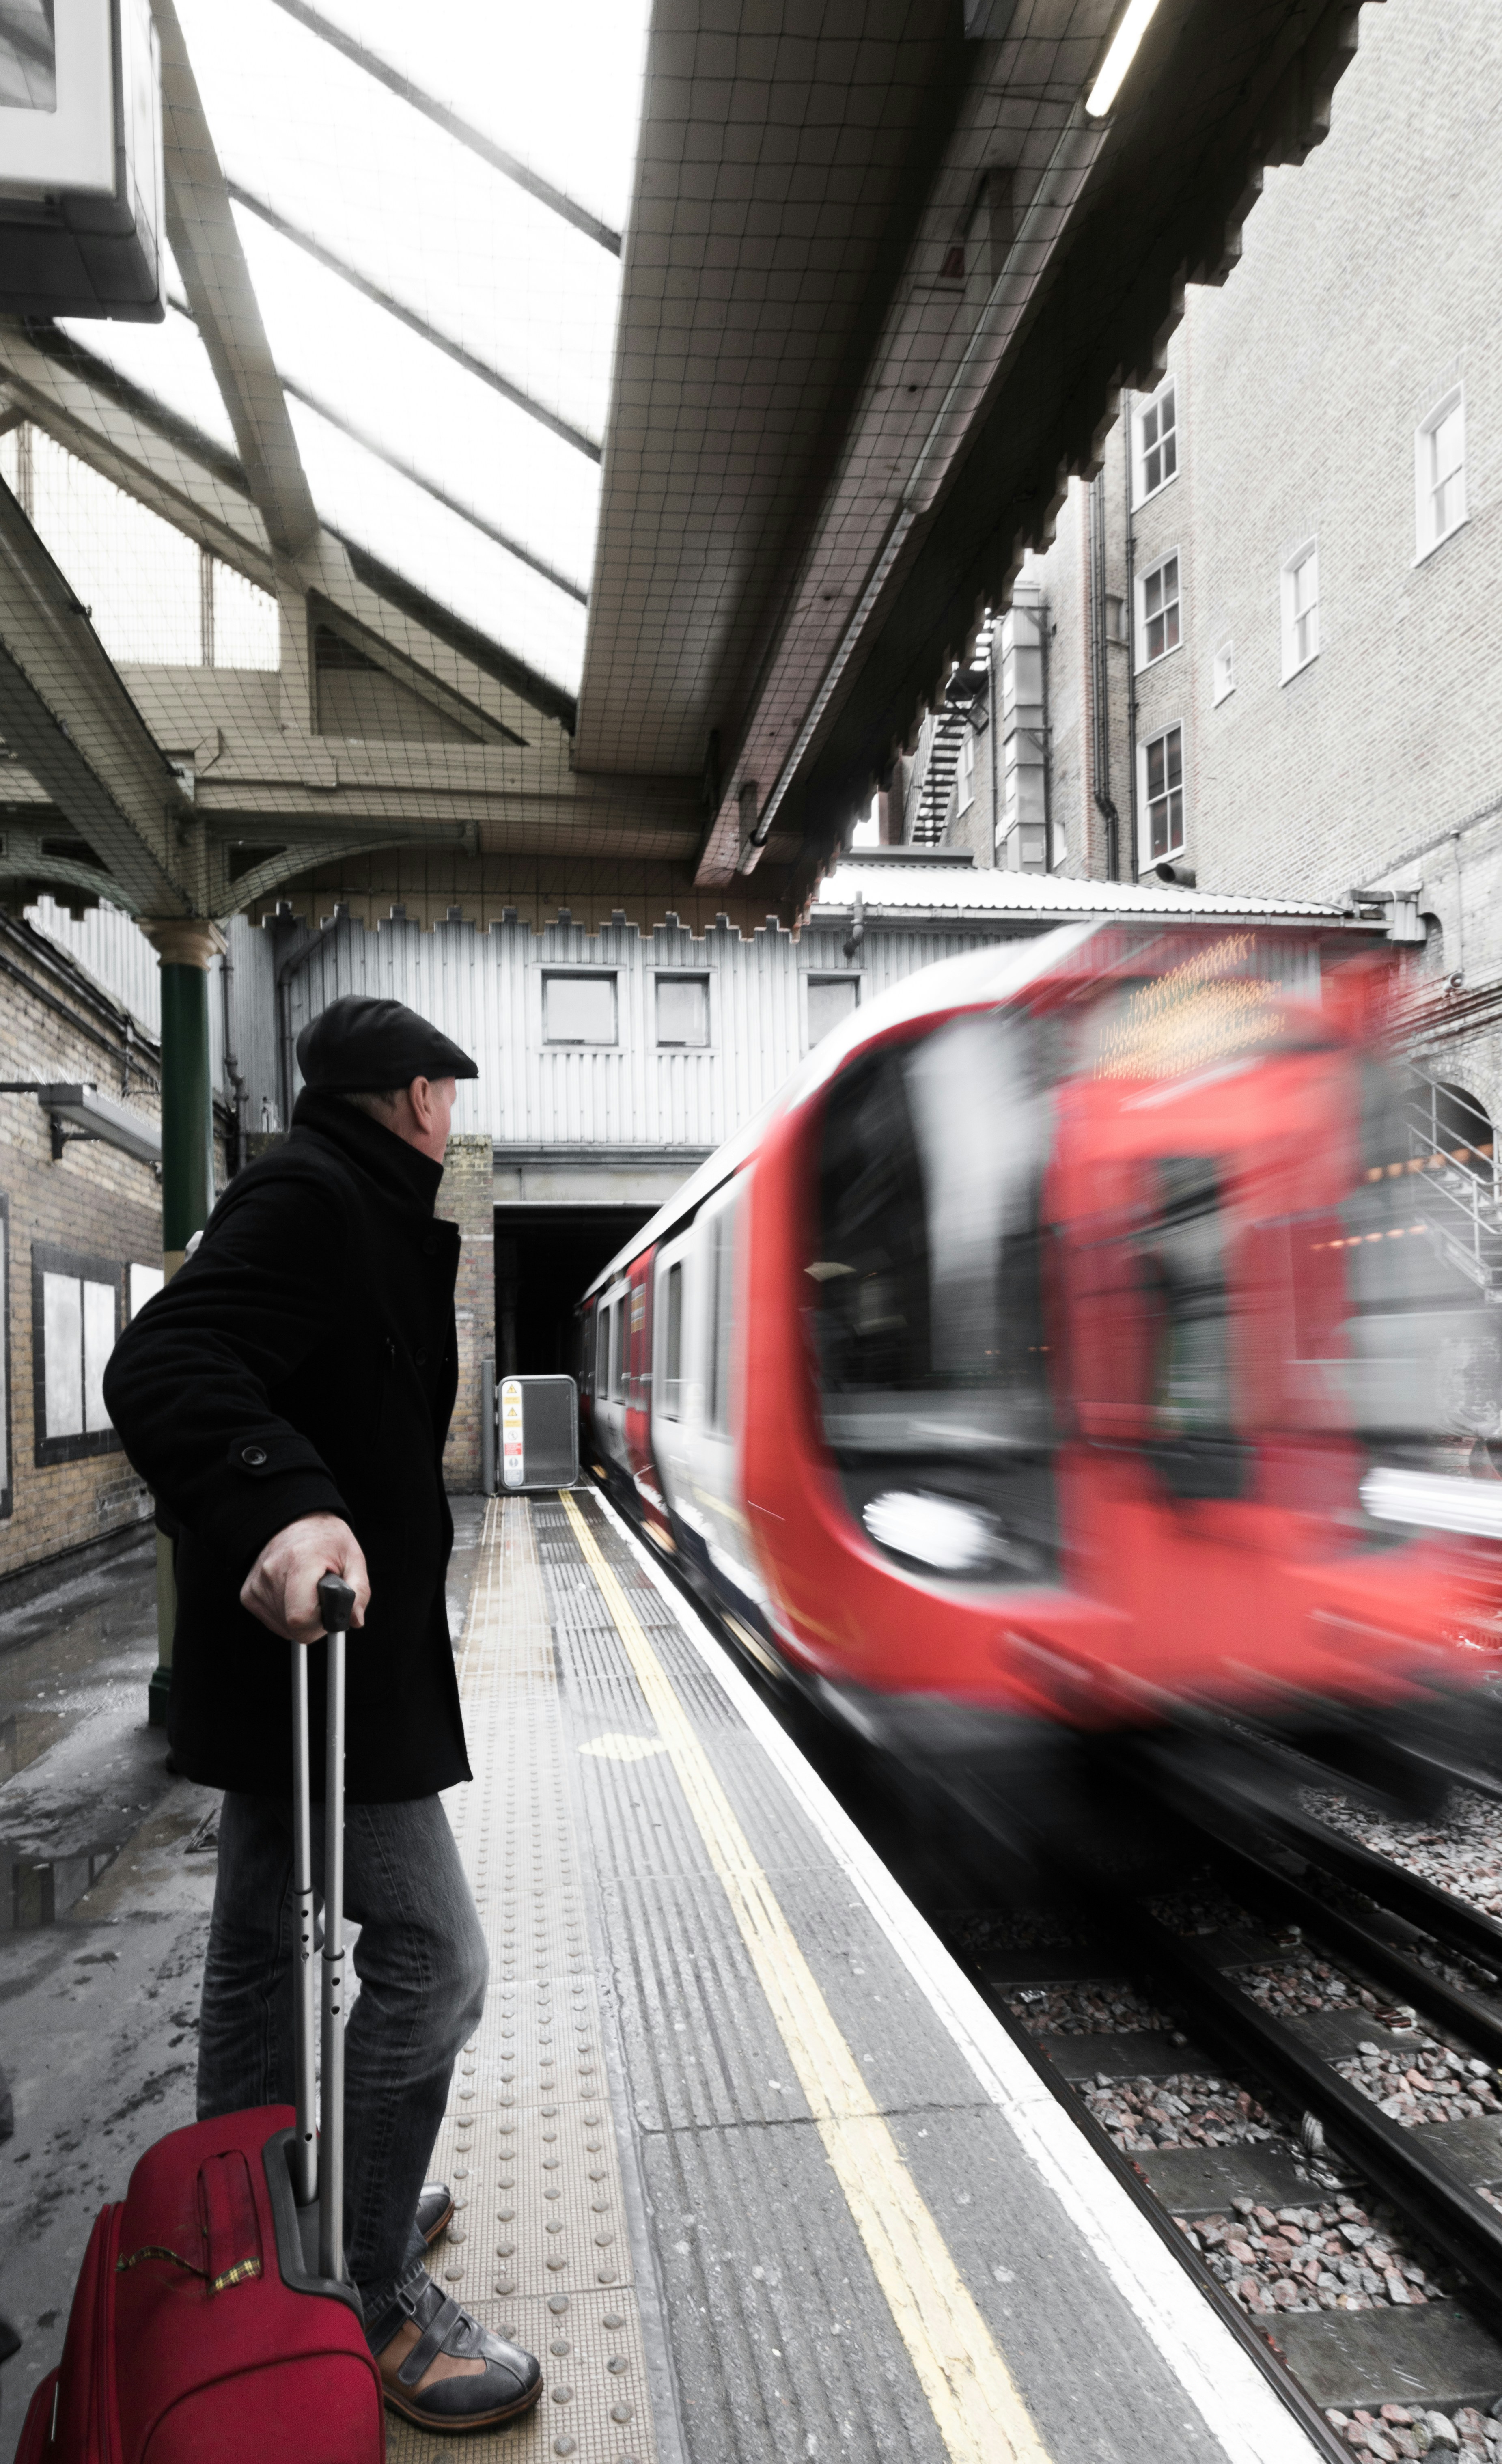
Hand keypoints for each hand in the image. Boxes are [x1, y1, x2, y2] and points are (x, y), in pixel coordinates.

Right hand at [240, 1514, 369, 1643]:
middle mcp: (271, 1573)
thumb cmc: (325, 1538)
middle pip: (293, 1626)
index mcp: (300, 1561)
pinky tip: (294, 1595)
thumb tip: (355, 1619)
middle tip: (322, 1599)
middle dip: (314, 1621)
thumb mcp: (353, 1557)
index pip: (300, 1617)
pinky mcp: (248, 1594)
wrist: (296, 1521)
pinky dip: (286, 1615)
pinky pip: (272, 1621)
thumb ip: (359, 1590)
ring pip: (283, 1627)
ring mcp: (256, 1585)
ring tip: (308, 1592)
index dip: (320, 1623)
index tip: (330, 1609)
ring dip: (301, 1619)